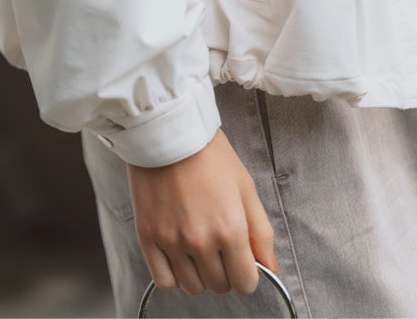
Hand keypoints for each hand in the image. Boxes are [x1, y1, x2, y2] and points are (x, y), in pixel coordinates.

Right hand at [126, 128, 279, 297]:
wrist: (168, 130)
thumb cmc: (208, 153)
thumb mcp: (245, 187)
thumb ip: (261, 231)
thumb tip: (269, 266)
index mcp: (230, 229)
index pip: (245, 283)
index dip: (248, 273)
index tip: (242, 260)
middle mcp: (201, 241)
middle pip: (219, 285)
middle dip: (225, 270)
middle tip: (219, 244)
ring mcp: (171, 240)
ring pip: (192, 286)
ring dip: (199, 273)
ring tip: (198, 246)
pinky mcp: (147, 235)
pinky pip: (163, 279)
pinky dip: (173, 274)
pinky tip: (178, 255)